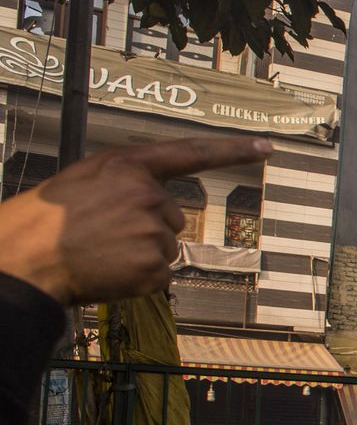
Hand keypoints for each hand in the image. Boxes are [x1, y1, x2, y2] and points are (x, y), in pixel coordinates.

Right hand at [0, 137, 272, 304]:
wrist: (24, 255)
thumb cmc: (47, 218)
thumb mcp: (84, 179)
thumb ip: (125, 181)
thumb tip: (156, 198)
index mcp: (128, 167)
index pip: (191, 153)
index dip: (232, 150)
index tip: (265, 146)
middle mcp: (146, 195)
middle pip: (173, 217)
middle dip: (147, 227)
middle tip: (105, 233)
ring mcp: (151, 231)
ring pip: (167, 247)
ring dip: (141, 254)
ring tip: (102, 251)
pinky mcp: (152, 266)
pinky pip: (161, 274)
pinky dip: (140, 278)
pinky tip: (110, 270)